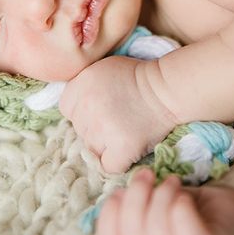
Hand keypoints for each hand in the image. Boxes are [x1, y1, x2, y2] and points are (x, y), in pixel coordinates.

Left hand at [59, 55, 177, 173]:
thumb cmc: (137, 78)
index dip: (82, 110)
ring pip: (91, 149)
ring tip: (124, 131)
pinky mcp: (121, 147)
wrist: (167, 90)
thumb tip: (73, 108)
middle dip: (94, 128)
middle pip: (79, 130)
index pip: (66, 109)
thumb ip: (83, 85)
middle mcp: (88, 106)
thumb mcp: (103, 69)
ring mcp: (103, 128)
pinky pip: (107, 166)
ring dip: (105, 145)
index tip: (100, 108)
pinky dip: (117, 161)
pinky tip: (126, 148)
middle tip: (116, 118)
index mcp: (82, 83)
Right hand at [97, 169, 214, 234]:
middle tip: (148, 174)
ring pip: (157, 227)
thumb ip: (133, 208)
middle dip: (137, 195)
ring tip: (173, 183)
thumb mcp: (153, 206)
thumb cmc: (186, 208)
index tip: (119, 191)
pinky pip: (188, 231)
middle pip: (132, 232)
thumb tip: (116, 198)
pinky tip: (185, 197)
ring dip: (163, 195)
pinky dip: (182, 206)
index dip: (110, 215)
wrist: (231, 206)